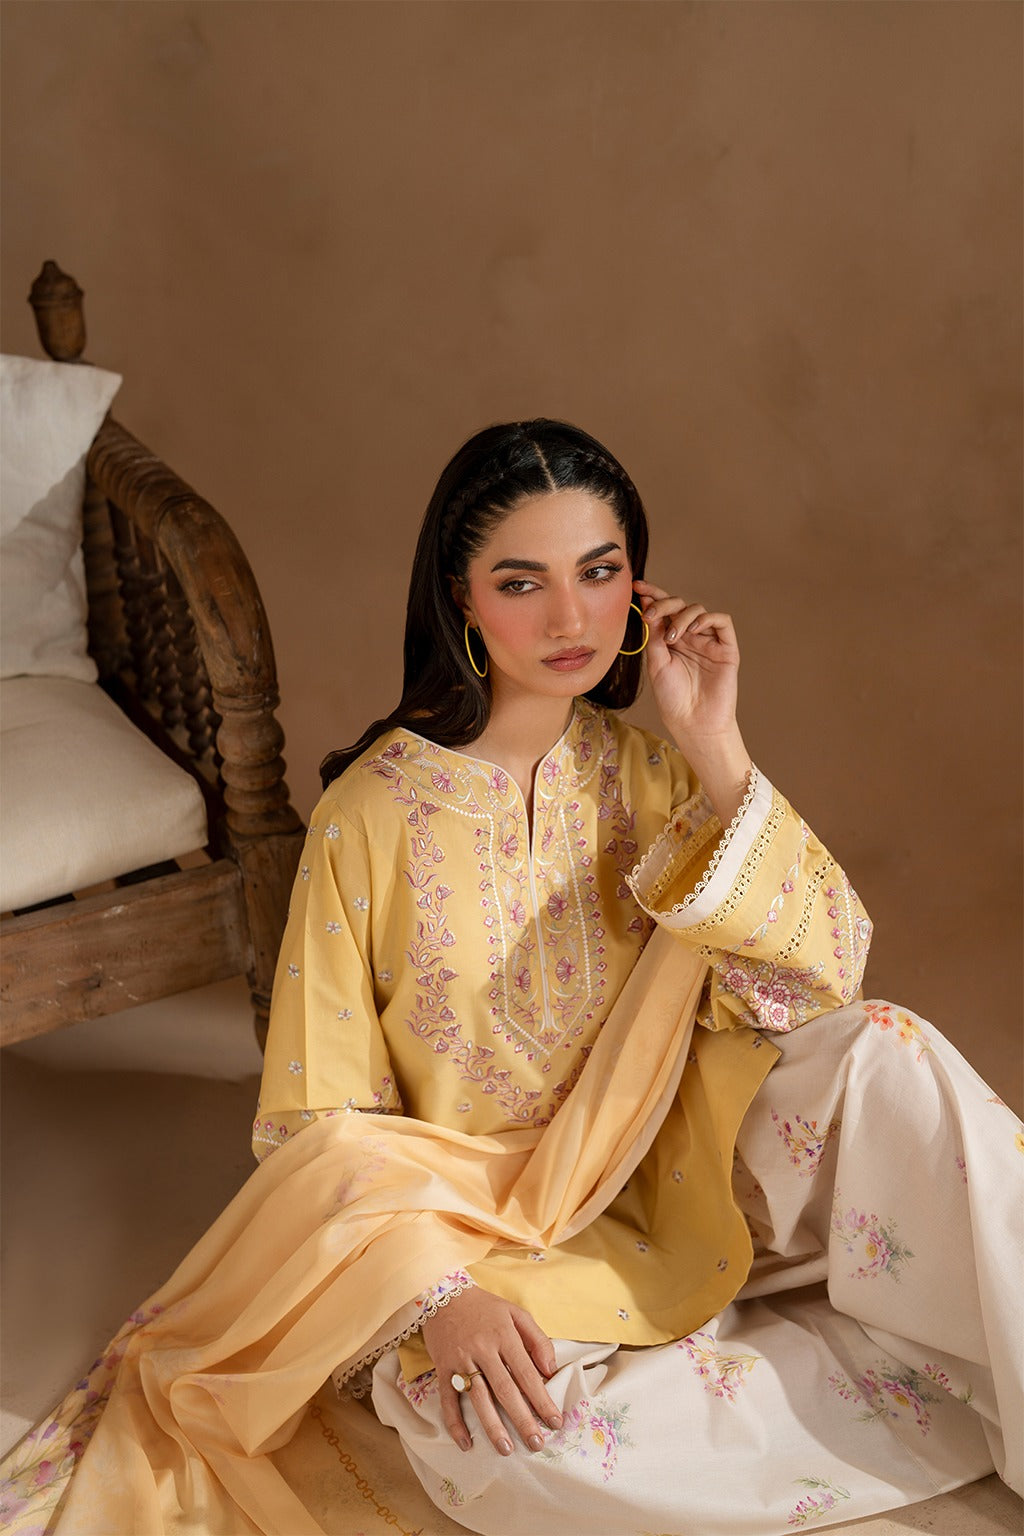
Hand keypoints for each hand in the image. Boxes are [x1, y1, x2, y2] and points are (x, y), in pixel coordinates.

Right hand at [420, 1286, 562, 1455]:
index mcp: (504, 1335)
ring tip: (505, 1449)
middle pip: (505, 1390)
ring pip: (478, 1398)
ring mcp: (461, 1360)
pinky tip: (466, 1443)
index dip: (542, 1399)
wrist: (442, 1294)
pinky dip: (455, 1423)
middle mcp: (483, 1349)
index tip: (555, 1422)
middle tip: (536, 1444)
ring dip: (492, 1426)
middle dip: (522, 1420)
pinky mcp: (442, 1368)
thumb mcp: (516, 1313)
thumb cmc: (484, 1307)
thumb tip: (550, 1370)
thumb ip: (537, 1339)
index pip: (527, 1373)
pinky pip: (448, 1399)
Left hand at [633, 579, 750, 823]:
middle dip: (663, 604)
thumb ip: (654, 636)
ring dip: (682, 616)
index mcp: (671, 640)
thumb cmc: (673, 699)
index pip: (663, 611)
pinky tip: (693, 629)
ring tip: (672, 637)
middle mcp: (689, 637)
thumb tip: (648, 607)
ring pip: (697, 610)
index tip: (637, 587)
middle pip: (679, 605)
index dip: (652, 595)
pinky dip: (707, 618)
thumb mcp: (656, 663)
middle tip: (651, 613)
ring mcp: (708, 642)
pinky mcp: (726, 649)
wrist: (693, 723)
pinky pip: (721, 621)